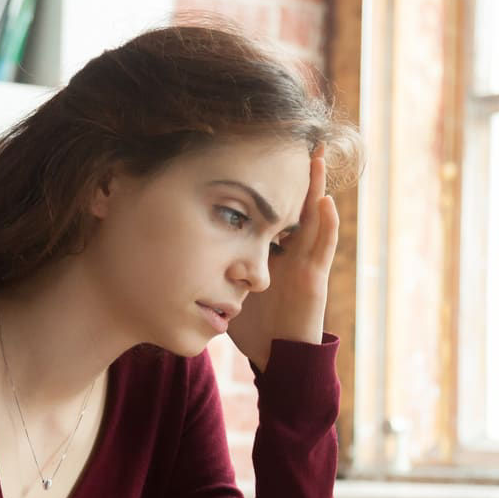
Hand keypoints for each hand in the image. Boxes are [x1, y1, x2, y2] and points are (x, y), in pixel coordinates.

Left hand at [226, 144, 339, 372]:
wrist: (275, 358)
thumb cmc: (252, 327)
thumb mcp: (225, 289)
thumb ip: (210, 269)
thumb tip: (171, 250)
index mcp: (270, 250)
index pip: (269, 208)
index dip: (267, 182)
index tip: (257, 150)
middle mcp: (290, 250)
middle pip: (293, 203)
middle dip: (296, 173)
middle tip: (297, 139)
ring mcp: (305, 262)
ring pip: (312, 217)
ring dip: (317, 187)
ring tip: (317, 156)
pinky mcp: (315, 278)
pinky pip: (323, 247)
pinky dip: (327, 225)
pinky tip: (326, 203)